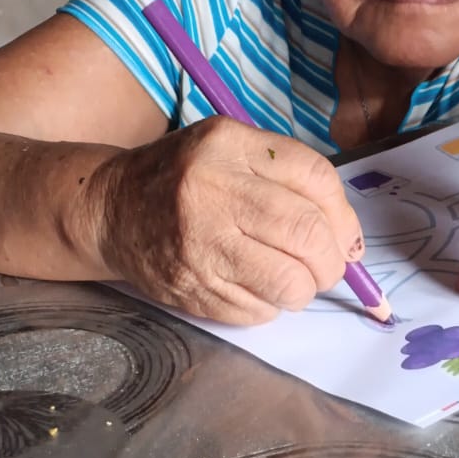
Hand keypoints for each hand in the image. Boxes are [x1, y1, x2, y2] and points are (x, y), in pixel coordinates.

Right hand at [88, 118, 364, 323]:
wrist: (110, 208)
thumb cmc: (185, 178)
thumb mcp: (231, 150)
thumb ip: (288, 179)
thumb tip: (348, 239)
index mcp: (228, 146)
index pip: (315, 179)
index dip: (343, 216)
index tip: (345, 238)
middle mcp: (212, 191)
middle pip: (306, 234)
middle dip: (331, 262)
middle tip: (327, 269)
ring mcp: (198, 244)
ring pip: (287, 282)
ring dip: (304, 290)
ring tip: (295, 282)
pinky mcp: (189, 287)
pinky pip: (256, 310)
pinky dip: (270, 306)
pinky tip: (257, 289)